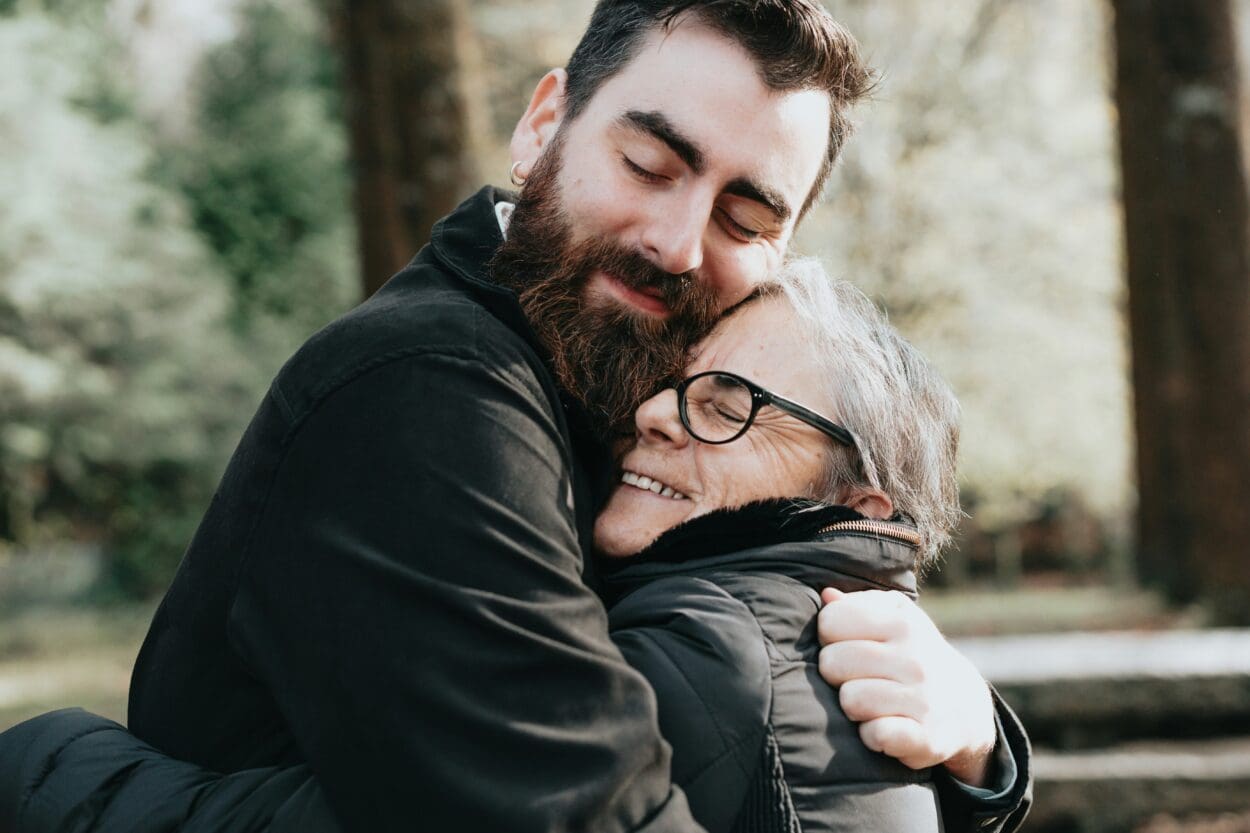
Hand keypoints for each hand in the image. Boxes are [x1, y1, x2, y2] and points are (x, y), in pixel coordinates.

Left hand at [816, 588, 996, 785]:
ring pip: (849, 700)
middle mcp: (916, 658)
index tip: (847, 646)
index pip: (830, 621)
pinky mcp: (927, 738)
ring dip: (853, 707)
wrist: (963, 706)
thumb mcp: (894, 620)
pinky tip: (883, 728)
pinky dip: (871, 736)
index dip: (830, 637)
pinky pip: (875, 735)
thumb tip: (827, 595)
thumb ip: (858, 606)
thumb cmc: (911, 654)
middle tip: (857, 679)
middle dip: (836, 675)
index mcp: (902, 622)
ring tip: (871, 703)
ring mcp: (924, 699)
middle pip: (831, 663)